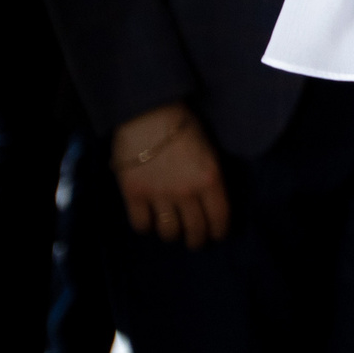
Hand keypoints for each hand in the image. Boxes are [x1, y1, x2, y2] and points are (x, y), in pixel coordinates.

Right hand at [111, 103, 230, 249]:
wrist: (147, 112)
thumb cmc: (182, 125)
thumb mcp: (209, 150)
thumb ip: (210, 177)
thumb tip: (211, 199)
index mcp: (210, 179)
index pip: (219, 218)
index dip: (218, 232)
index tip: (216, 236)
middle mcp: (186, 192)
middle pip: (195, 230)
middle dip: (196, 240)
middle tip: (194, 240)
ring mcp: (159, 194)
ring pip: (169, 232)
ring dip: (172, 234)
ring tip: (172, 231)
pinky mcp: (134, 193)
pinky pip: (141, 223)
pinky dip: (146, 226)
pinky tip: (149, 220)